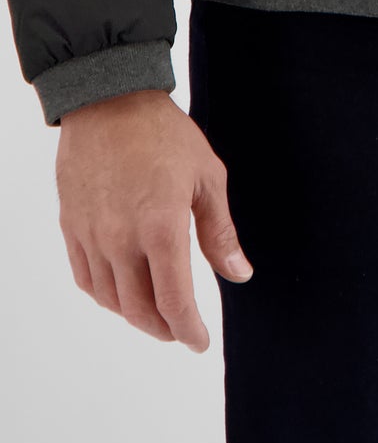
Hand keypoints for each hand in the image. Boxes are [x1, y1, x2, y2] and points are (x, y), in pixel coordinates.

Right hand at [55, 88, 252, 352]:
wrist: (110, 100)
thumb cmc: (165, 134)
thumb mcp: (207, 177)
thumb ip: (221, 232)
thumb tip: (239, 274)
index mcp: (161, 228)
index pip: (174, 302)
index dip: (188, 330)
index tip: (199, 341)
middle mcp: (122, 240)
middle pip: (140, 310)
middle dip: (164, 329)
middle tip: (180, 330)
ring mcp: (92, 236)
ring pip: (111, 300)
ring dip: (135, 315)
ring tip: (156, 312)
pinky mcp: (72, 228)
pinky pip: (86, 279)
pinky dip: (106, 296)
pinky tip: (122, 292)